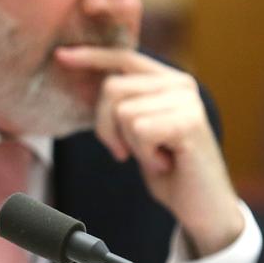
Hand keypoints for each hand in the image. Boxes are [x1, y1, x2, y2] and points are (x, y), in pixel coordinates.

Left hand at [54, 46, 243, 256]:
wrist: (202, 206)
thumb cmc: (167, 169)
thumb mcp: (137, 129)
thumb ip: (120, 103)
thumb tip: (82, 82)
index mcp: (168, 80)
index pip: (123, 57)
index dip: (91, 56)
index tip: (60, 56)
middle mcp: (181, 84)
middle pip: (112, 88)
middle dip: (106, 126)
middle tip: (128, 150)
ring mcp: (187, 101)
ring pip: (123, 112)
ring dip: (129, 143)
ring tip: (154, 156)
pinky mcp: (189, 122)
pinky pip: (138, 131)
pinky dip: (143, 154)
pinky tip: (163, 162)